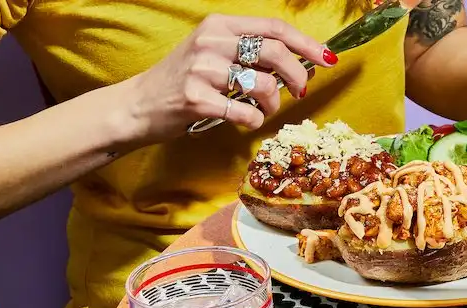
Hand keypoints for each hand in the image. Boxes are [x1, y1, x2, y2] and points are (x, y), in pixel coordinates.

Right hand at [119, 14, 337, 141]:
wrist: (139, 105)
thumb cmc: (183, 81)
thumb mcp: (213, 54)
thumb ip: (251, 54)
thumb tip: (301, 63)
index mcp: (218, 26)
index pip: (273, 28)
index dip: (306, 43)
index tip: (328, 59)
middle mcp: (210, 43)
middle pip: (275, 53)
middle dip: (297, 75)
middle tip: (300, 91)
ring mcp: (202, 70)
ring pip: (263, 85)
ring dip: (274, 103)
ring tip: (264, 109)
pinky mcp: (196, 100)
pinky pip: (245, 112)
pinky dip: (254, 121)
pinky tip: (247, 120)